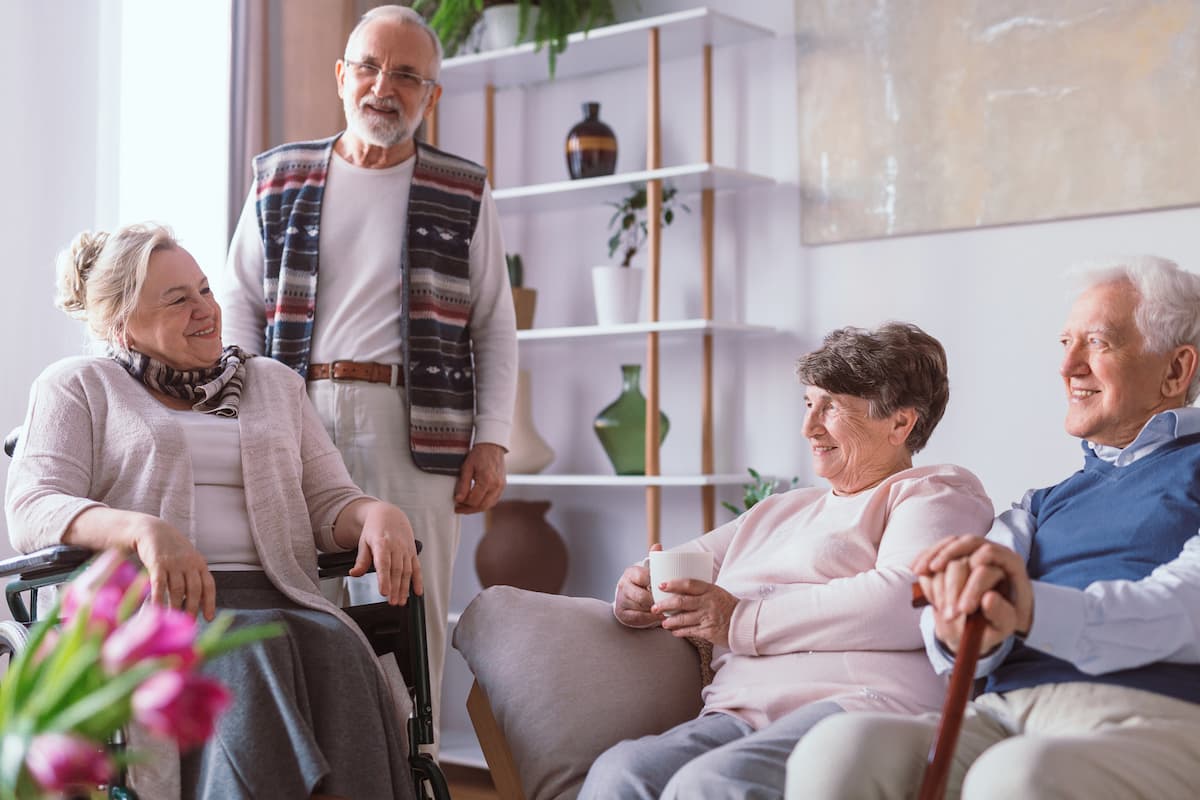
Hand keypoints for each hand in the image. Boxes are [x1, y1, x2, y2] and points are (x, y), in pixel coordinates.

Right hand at [129, 514, 215, 620]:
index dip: (210, 602)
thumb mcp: (187, 560)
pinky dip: (159, 599)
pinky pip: (159, 585)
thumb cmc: (171, 550)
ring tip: (173, 620)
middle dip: (192, 608)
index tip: (208, 618)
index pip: (209, 585)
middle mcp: (189, 564)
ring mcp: (174, 564)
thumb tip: (196, 602)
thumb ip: (192, 576)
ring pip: (178, 589)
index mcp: (199, 564)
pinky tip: (157, 610)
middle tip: (188, 624)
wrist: (153, 531)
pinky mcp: (157, 564)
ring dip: (176, 607)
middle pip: (194, 590)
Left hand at [349, 502, 422, 604]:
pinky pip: (416, 567)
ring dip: (405, 588)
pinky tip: (417, 592)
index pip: (383, 564)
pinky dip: (418, 580)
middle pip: (396, 571)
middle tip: (392, 602)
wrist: (389, 514)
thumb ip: (361, 560)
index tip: (384, 592)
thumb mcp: (364, 542)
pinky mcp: (412, 552)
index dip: (384, 579)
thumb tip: (354, 574)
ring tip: (401, 601)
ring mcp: (406, 549)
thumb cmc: (375, 529)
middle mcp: (396, 546)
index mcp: (382, 543)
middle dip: (395, 588)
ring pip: (407, 571)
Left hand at [454, 443, 506, 513]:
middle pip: (482, 506)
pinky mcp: (503, 486)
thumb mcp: (467, 468)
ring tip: (465, 506)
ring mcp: (501, 487)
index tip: (456, 503)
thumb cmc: (479, 454)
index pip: (474, 500)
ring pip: (488, 505)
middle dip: (469, 509)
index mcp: (487, 480)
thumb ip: (463, 485)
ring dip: (476, 508)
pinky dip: (484, 504)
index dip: (463, 504)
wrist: (492, 446)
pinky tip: (476, 501)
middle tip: (459, 508)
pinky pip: (493, 500)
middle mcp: (496, 485)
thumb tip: (458, 499)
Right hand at [614, 543, 661, 627]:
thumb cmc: (642, 583)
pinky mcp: (623, 614)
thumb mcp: (648, 571)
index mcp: (630, 573)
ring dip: (655, 610)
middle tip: (671, 603)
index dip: (656, 583)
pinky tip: (661, 618)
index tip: (667, 588)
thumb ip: (654, 560)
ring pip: (641, 608)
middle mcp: (623, 586)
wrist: (628, 598)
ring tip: (669, 611)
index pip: (644, 577)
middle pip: (642, 596)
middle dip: (657, 600)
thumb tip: (658, 546)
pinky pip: (639, 618)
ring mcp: (622, 600)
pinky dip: (651, 619)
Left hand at [655, 579, 737, 648]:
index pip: (688, 584)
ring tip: (663, 622)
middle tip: (655, 607)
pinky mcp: (708, 631)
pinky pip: (690, 631)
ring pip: (683, 619)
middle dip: (664, 605)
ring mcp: (708, 617)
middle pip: (681, 602)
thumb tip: (677, 588)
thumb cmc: (727, 605)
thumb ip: (700, 590)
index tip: (661, 585)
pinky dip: (680, 632)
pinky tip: (674, 632)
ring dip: (670, 621)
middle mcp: (708, 602)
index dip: (673, 584)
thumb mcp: (716, 592)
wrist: (744, 622)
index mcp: (710, 589)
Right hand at [913, 535, 1033, 654]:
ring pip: (946, 549)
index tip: (964, 610)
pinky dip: (923, 561)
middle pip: (965, 553)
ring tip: (938, 606)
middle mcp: (988, 550)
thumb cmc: (997, 621)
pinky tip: (917, 572)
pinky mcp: (947, 553)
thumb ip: (1001, 614)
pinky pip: (932, 551)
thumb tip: (988, 598)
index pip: (990, 559)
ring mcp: (966, 549)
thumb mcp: (1007, 624)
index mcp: (1010, 562)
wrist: (978, 622)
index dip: (975, 585)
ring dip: (937, 578)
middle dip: (953, 586)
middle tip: (949, 616)